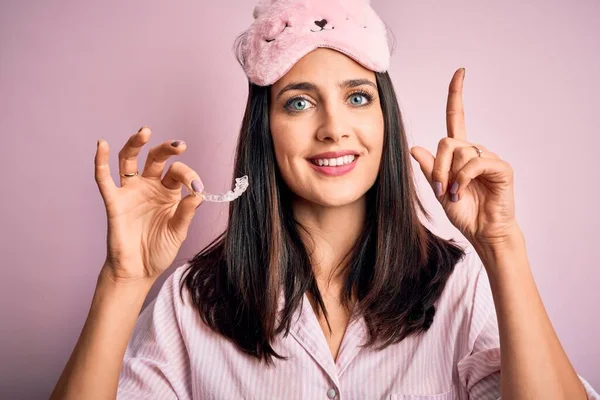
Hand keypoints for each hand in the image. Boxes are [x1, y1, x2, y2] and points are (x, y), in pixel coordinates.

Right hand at [94, 127, 203, 282]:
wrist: (138, 271)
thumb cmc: (159, 250)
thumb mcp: (178, 231)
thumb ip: (187, 212)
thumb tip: (198, 193)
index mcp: (169, 192)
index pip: (178, 173)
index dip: (188, 176)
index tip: (196, 187)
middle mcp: (150, 186)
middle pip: (156, 159)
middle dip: (167, 149)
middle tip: (179, 145)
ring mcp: (131, 192)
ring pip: (129, 160)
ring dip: (135, 144)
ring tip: (145, 132)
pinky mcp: (114, 201)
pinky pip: (104, 178)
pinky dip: (101, 161)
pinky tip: (101, 144)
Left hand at [409, 68, 517, 246]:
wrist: (482, 231)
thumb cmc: (463, 212)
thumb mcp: (437, 189)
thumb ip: (429, 169)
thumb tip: (415, 148)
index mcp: (459, 153)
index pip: (457, 117)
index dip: (457, 95)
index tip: (460, 72)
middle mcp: (474, 151)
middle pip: (447, 142)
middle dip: (437, 166)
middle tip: (439, 187)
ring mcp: (489, 158)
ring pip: (459, 152)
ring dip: (449, 175)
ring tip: (453, 194)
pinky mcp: (501, 168)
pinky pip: (474, 163)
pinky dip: (462, 179)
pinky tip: (460, 192)